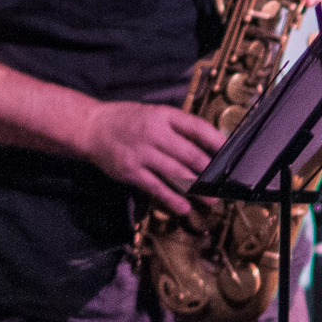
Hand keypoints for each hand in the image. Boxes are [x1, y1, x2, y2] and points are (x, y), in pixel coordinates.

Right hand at [78, 101, 223, 214]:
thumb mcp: (152, 114)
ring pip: (177, 174)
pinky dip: (172, 199)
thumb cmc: (125, 120)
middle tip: (223, 184)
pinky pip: (157, 188)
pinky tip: (184, 207)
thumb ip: (177, 128)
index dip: (217, 142)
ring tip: (211, 199)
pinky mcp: (131, 171)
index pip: (197, 127)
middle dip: (211, 172)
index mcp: (162, 115)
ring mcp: (141, 153)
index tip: (231, 154)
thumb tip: (208, 146)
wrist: (90, 127)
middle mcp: (153, 133)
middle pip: (191, 155)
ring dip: (197, 189)